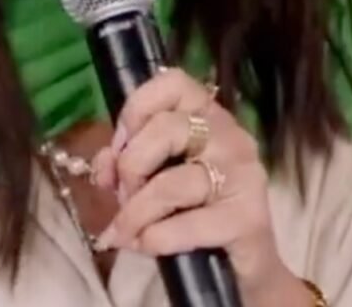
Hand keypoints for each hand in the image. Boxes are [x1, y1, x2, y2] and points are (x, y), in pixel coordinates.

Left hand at [90, 70, 302, 301]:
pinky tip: (147, 246)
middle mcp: (231, 136)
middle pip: (167, 128)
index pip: (173, 82)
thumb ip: (126, 162)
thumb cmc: (194, 215)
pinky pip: (185, 224)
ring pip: (172, 183)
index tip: (121, 145)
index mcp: (208, 116)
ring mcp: (243, 175)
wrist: (241, 268)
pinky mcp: (247, 218)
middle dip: (131, 166)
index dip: (137, 109)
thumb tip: (103, 166)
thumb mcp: (154, 180)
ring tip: (127, 232)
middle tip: (123, 195)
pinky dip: (155, 239)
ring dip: (136, 213)